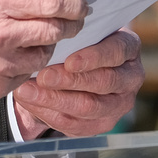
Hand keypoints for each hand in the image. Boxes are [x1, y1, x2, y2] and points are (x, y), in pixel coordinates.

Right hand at [0, 0, 86, 103]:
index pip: (50, 2)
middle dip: (68, 24)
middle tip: (71, 20)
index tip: (80, 3)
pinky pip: (26, 76)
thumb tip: (47, 1)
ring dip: (46, 46)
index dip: (73, 2)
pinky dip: (25, 65)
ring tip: (34, 37)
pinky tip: (13, 56)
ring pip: (44, 55)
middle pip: (55, 30)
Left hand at [11, 30, 142, 137]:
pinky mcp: (103, 123)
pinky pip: (77, 124)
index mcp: (128, 47)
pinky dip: (49, 113)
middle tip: (42, 77)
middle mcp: (130, 76)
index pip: (117, 51)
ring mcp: (119, 103)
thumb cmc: (77, 44)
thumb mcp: (79, 33)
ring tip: (27, 91)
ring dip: (54, 99)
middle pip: (104, 82)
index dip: (94, 57)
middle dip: (70, 80)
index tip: (69, 61)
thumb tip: (52, 33)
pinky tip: (31, 102)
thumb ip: (72, 33)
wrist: (72, 71)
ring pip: (89, 106)